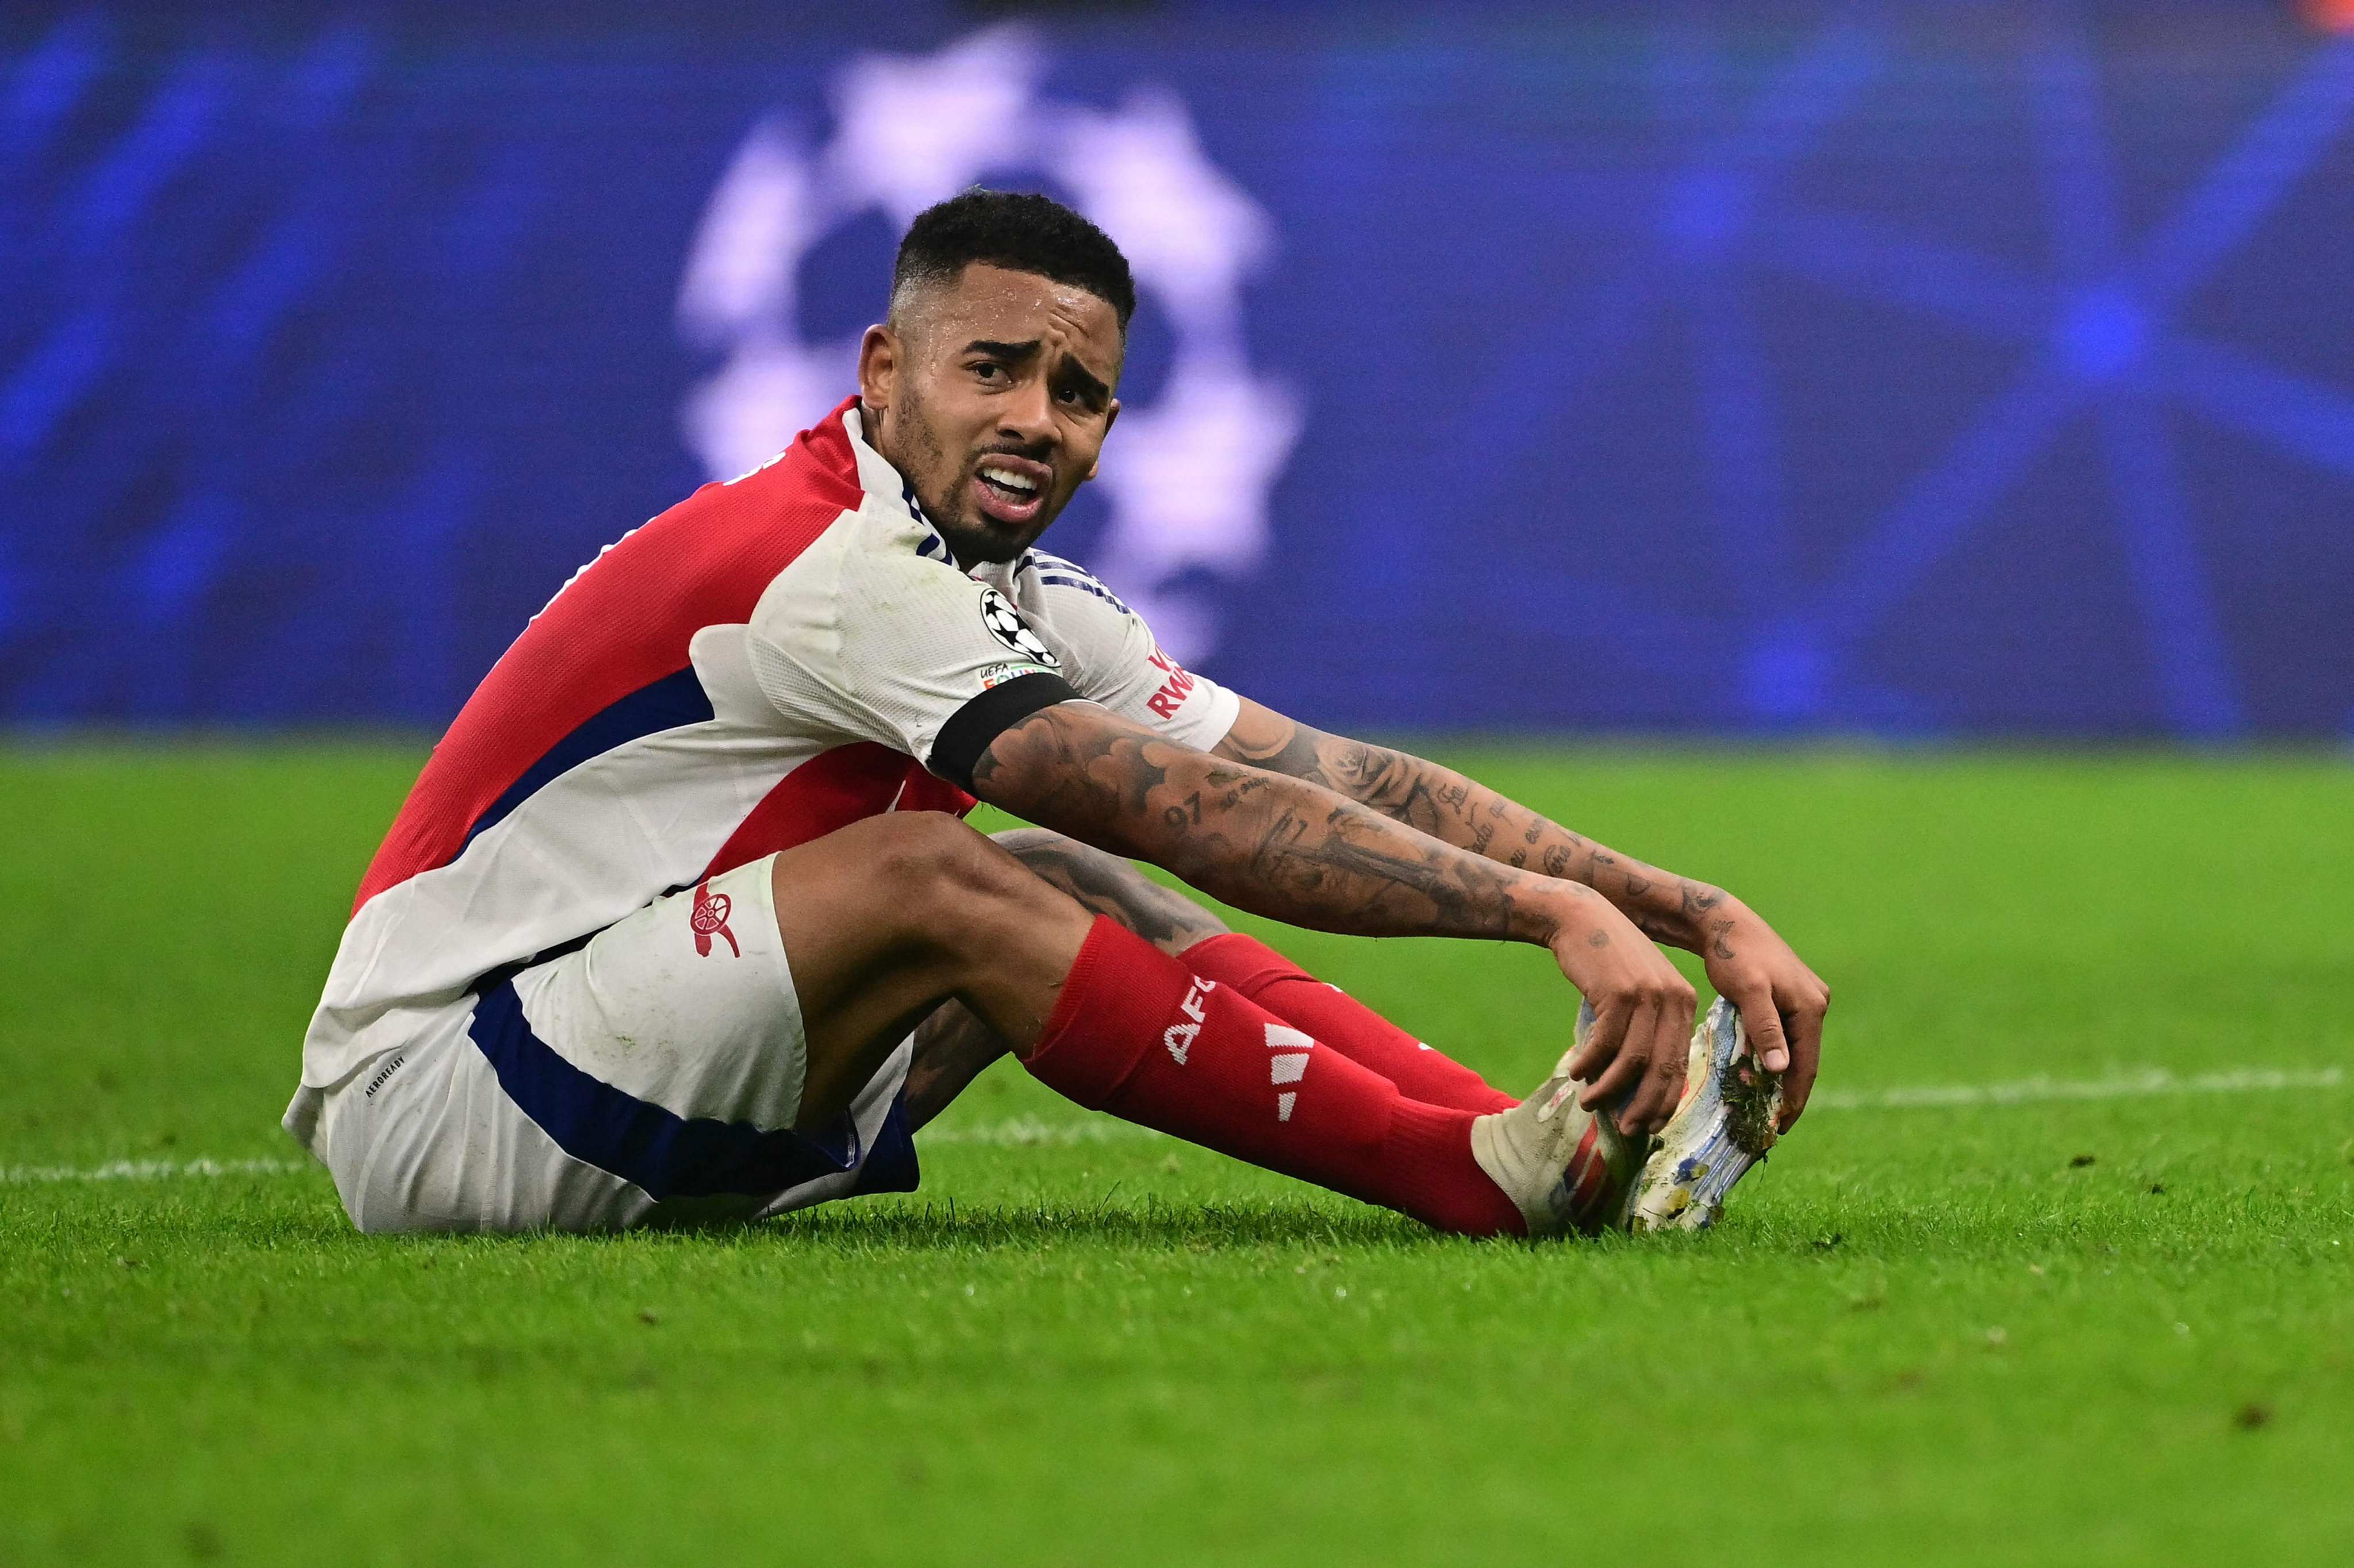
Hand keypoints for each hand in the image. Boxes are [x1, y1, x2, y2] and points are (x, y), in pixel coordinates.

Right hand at [1546, 888, 1699, 1136]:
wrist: (1581, 918)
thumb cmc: (1606, 961)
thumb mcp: (1637, 991)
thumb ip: (1645, 1028)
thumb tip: (1635, 1084)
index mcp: (1684, 1002)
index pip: (1680, 1063)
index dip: (1665, 1100)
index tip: (1649, 1124)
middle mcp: (1674, 998)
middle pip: (1662, 1067)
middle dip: (1644, 1104)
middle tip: (1626, 1128)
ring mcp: (1648, 994)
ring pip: (1633, 1059)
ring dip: (1609, 1088)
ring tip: (1589, 1102)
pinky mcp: (1619, 992)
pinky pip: (1605, 1042)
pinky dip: (1589, 1063)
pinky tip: (1575, 1072)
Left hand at [1693, 897, 1829, 1130]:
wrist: (1723, 922)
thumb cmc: (1733, 955)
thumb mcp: (1749, 991)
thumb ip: (1765, 1028)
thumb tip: (1784, 1069)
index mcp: (1811, 1005)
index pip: (1807, 1065)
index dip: (1794, 1099)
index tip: (1780, 1128)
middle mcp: (1815, 1003)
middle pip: (1803, 1059)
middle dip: (1788, 1092)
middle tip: (1770, 1125)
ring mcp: (1803, 999)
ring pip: (1793, 1048)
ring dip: (1780, 1076)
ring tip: (1763, 1107)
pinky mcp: (1788, 997)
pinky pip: (1784, 1035)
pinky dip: (1773, 1056)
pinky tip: (1758, 1074)